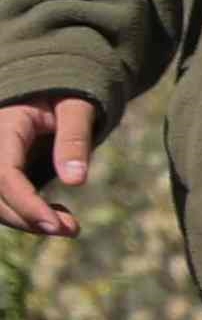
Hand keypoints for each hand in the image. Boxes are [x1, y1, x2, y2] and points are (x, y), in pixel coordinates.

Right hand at [0, 96, 97, 237]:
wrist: (48, 90)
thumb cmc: (65, 94)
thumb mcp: (76, 107)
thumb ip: (75, 139)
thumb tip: (76, 181)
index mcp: (4, 126)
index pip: (3, 174)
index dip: (25, 204)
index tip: (55, 225)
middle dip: (28, 218)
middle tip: (72, 230)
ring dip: (27, 221)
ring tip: (70, 226)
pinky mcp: (0, 173)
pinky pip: (3, 199)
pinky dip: (26, 213)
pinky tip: (56, 216)